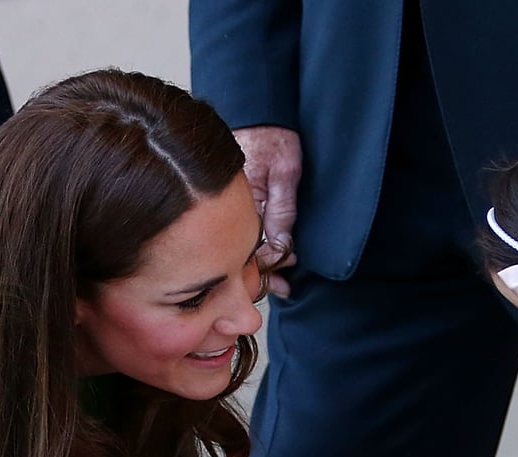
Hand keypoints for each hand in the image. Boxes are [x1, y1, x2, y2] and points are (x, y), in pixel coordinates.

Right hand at [233, 126, 300, 296]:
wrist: (262, 108)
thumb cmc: (274, 134)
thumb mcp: (286, 172)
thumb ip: (282, 210)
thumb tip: (282, 247)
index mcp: (241, 202)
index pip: (250, 246)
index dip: (268, 266)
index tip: (283, 280)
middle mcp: (232, 205)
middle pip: (243, 248)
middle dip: (262, 272)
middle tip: (281, 288)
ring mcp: (234, 202)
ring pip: (243, 239)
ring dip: (260, 260)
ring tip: (276, 279)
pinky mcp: (239, 196)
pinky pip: (244, 225)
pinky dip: (256, 241)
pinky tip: (267, 253)